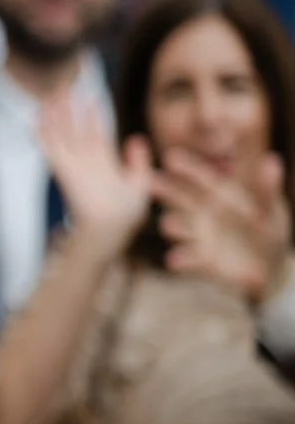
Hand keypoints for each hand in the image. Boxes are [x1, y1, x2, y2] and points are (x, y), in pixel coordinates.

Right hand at [42, 99, 152, 253]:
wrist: (110, 227)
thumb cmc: (126, 214)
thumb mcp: (141, 183)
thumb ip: (139, 161)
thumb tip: (136, 139)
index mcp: (104, 163)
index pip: (96, 133)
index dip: (93, 116)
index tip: (90, 98)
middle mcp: (86, 160)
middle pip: (74, 128)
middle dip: (68, 109)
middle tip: (62, 88)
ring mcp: (73, 164)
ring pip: (61, 133)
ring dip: (54, 115)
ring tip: (49, 96)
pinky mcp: (63, 169)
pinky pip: (51, 148)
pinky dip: (43, 134)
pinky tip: (36, 119)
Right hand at [152, 150, 291, 300]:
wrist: (266, 265)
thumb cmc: (267, 229)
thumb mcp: (269, 208)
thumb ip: (267, 188)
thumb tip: (273, 161)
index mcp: (221, 194)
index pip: (202, 177)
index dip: (188, 167)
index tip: (171, 157)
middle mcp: (203, 212)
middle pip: (180, 197)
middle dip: (165, 189)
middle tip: (150, 181)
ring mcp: (198, 235)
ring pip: (178, 227)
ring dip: (174, 225)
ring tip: (169, 224)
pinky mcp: (199, 259)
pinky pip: (187, 258)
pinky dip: (181, 258)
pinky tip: (175, 260)